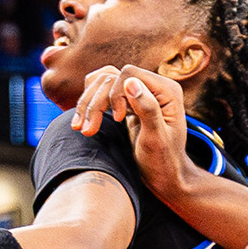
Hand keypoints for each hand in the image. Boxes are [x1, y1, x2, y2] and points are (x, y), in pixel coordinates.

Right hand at [69, 65, 192, 192]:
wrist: (163, 175)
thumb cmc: (164, 160)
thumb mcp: (157, 138)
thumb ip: (147, 109)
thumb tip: (130, 82)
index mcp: (167, 90)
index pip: (128, 73)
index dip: (115, 94)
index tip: (118, 120)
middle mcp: (153, 86)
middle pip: (110, 78)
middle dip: (96, 103)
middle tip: (88, 130)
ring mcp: (139, 92)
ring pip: (101, 83)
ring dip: (87, 105)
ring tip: (81, 129)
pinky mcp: (128, 101)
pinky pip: (101, 90)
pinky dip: (89, 104)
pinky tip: (84, 121)